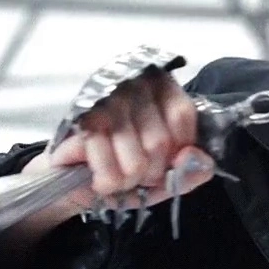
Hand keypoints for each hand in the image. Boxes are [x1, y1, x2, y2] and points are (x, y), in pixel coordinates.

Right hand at [23, 71, 216, 212]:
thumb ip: (192, 169)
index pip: (181, 114)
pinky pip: (110, 171)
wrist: (73, 179)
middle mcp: (132, 85)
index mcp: (159, 87)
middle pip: (159, 142)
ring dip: (127, 180)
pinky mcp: (81, 124)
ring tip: (117, 174)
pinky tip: (100, 177)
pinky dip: (108, 184)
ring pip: (137, 161)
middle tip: (136, 172)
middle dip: (150, 172)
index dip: (178, 149)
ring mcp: (105, 101)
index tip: (168, 160)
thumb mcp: (167, 174)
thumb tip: (194, 158)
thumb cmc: (125, 166)